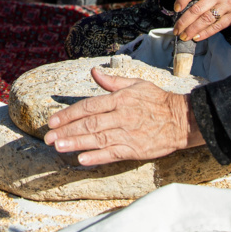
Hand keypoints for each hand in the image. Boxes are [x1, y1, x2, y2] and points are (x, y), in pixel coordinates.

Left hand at [43, 69, 203, 165]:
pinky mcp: (135, 150)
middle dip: (66, 131)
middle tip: (48, 137)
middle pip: (88, 124)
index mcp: (120, 99)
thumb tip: (94, 72)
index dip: (68, 114)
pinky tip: (82, 160)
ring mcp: (128, 134)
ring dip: (76, 143)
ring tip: (58, 147)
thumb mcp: (136, 84)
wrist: (182, 120)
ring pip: (97, 139)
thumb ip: (112, 81)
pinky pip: (112, 154)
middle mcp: (121, 116)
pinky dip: (97, 157)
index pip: (88, 106)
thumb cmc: (158, 100)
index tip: (52, 121)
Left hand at [171, 0, 230, 41]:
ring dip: (192, 29)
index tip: (175, 9)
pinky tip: (197, 37)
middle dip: (184, 21)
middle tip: (176, 30)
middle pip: (197, 9)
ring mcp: (227, 5)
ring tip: (184, 36)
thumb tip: (181, 11)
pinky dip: (205, 33)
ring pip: (206, 19)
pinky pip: (217, 27)